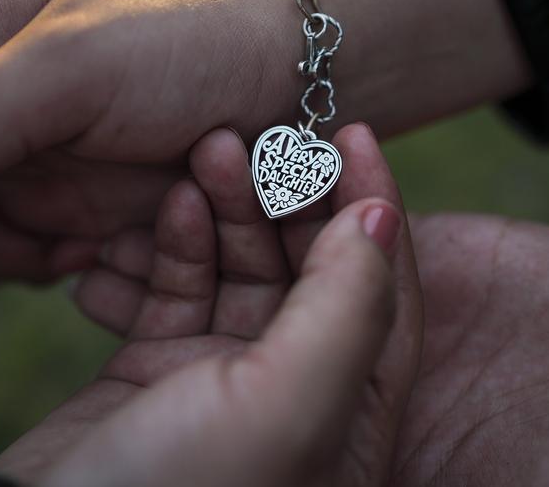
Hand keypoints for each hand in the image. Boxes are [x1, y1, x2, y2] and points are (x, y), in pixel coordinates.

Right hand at [0, 123, 423, 485]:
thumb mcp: (285, 407)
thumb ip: (346, 312)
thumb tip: (381, 220)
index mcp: (350, 414)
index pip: (384, 290)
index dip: (375, 205)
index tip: (353, 135)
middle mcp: (297, 393)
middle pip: (312, 270)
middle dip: (291, 197)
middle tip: (263, 135)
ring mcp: (228, 378)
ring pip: (246, 268)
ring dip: (231, 208)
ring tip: (211, 150)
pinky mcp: (164, 366)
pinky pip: (185, 286)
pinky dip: (181, 241)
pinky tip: (175, 202)